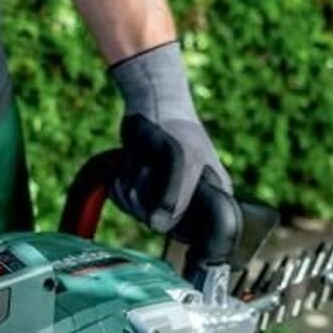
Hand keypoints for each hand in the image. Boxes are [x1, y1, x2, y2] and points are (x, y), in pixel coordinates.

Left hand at [109, 40, 232, 232]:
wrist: (153, 103)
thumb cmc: (175, 127)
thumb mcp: (182, 159)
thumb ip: (173, 195)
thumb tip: (158, 227)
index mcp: (213, 197)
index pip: (189, 229)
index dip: (168, 216)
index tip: (159, 195)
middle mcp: (189, 202)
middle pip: (156, 222)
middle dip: (143, 193)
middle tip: (148, 166)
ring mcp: (163, 197)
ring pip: (136, 211)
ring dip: (130, 183)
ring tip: (141, 159)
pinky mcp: (142, 191)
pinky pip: (123, 202)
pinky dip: (119, 183)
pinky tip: (130, 163)